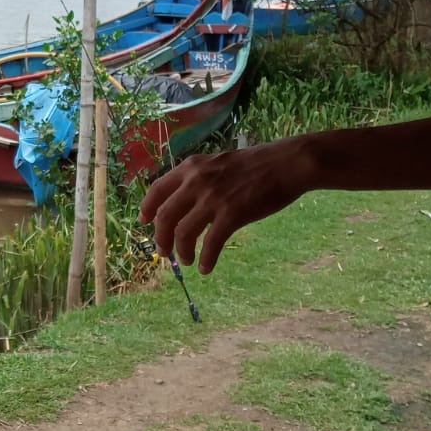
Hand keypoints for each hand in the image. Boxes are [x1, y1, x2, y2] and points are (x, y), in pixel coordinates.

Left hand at [137, 141, 312, 273]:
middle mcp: (196, 181)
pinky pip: (210, 243)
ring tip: (187, 261)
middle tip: (164, 252)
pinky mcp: (232, 214)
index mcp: (191, 167)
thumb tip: (183, 199)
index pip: (157, 189)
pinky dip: (206, 259)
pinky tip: (206, 268)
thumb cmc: (256, 164)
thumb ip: (198, 177)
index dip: (147, 209)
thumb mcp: (218, 162)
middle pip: (165, 216)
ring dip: (182, 251)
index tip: (144, 222)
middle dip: (161, 238)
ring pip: (183, 233)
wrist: (287, 163)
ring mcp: (213, 198)